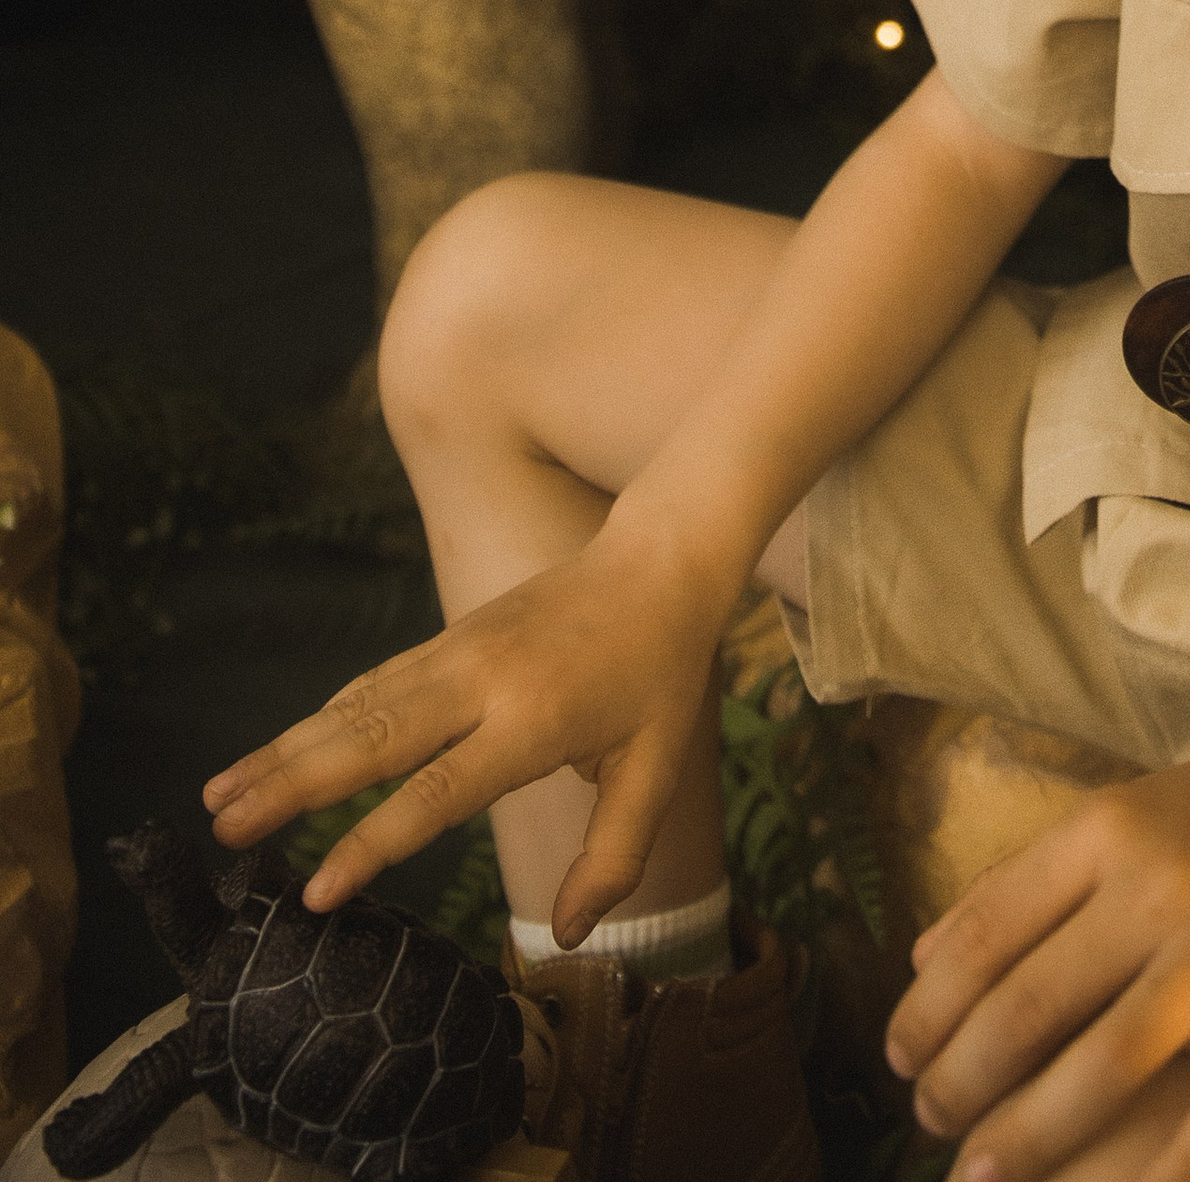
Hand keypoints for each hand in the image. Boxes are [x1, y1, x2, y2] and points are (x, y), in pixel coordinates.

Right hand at [200, 519, 729, 937]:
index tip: (314, 891)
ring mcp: (460, 652)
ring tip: (220, 796)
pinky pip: (376, 681)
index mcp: (533, 721)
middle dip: (291, 787)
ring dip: (286, 750)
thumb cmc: (662, 674)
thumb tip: (565, 936)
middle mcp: (482, 681)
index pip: (437, 791)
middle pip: (372, 739)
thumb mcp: (658, 769)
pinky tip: (278, 751)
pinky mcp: (452, 638)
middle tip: (223, 833)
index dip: (373, 843)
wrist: (660, 561)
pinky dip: (321, 717)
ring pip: (358, 705)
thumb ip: (613, 857)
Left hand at [885, 749, 1189, 1181]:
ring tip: (981, 1174)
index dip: (928, 1008)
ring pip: (1110, 1067)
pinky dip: (1171, 1172)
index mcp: (1108, 831)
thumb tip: (921, 963)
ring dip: (1032, 1134)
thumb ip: (1017, 884)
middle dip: (963, 1080)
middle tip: (929, 1123)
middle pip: (1034, 1005)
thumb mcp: (1111, 820)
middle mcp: (1164, 887)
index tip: (896, 1061)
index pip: (989, 934)